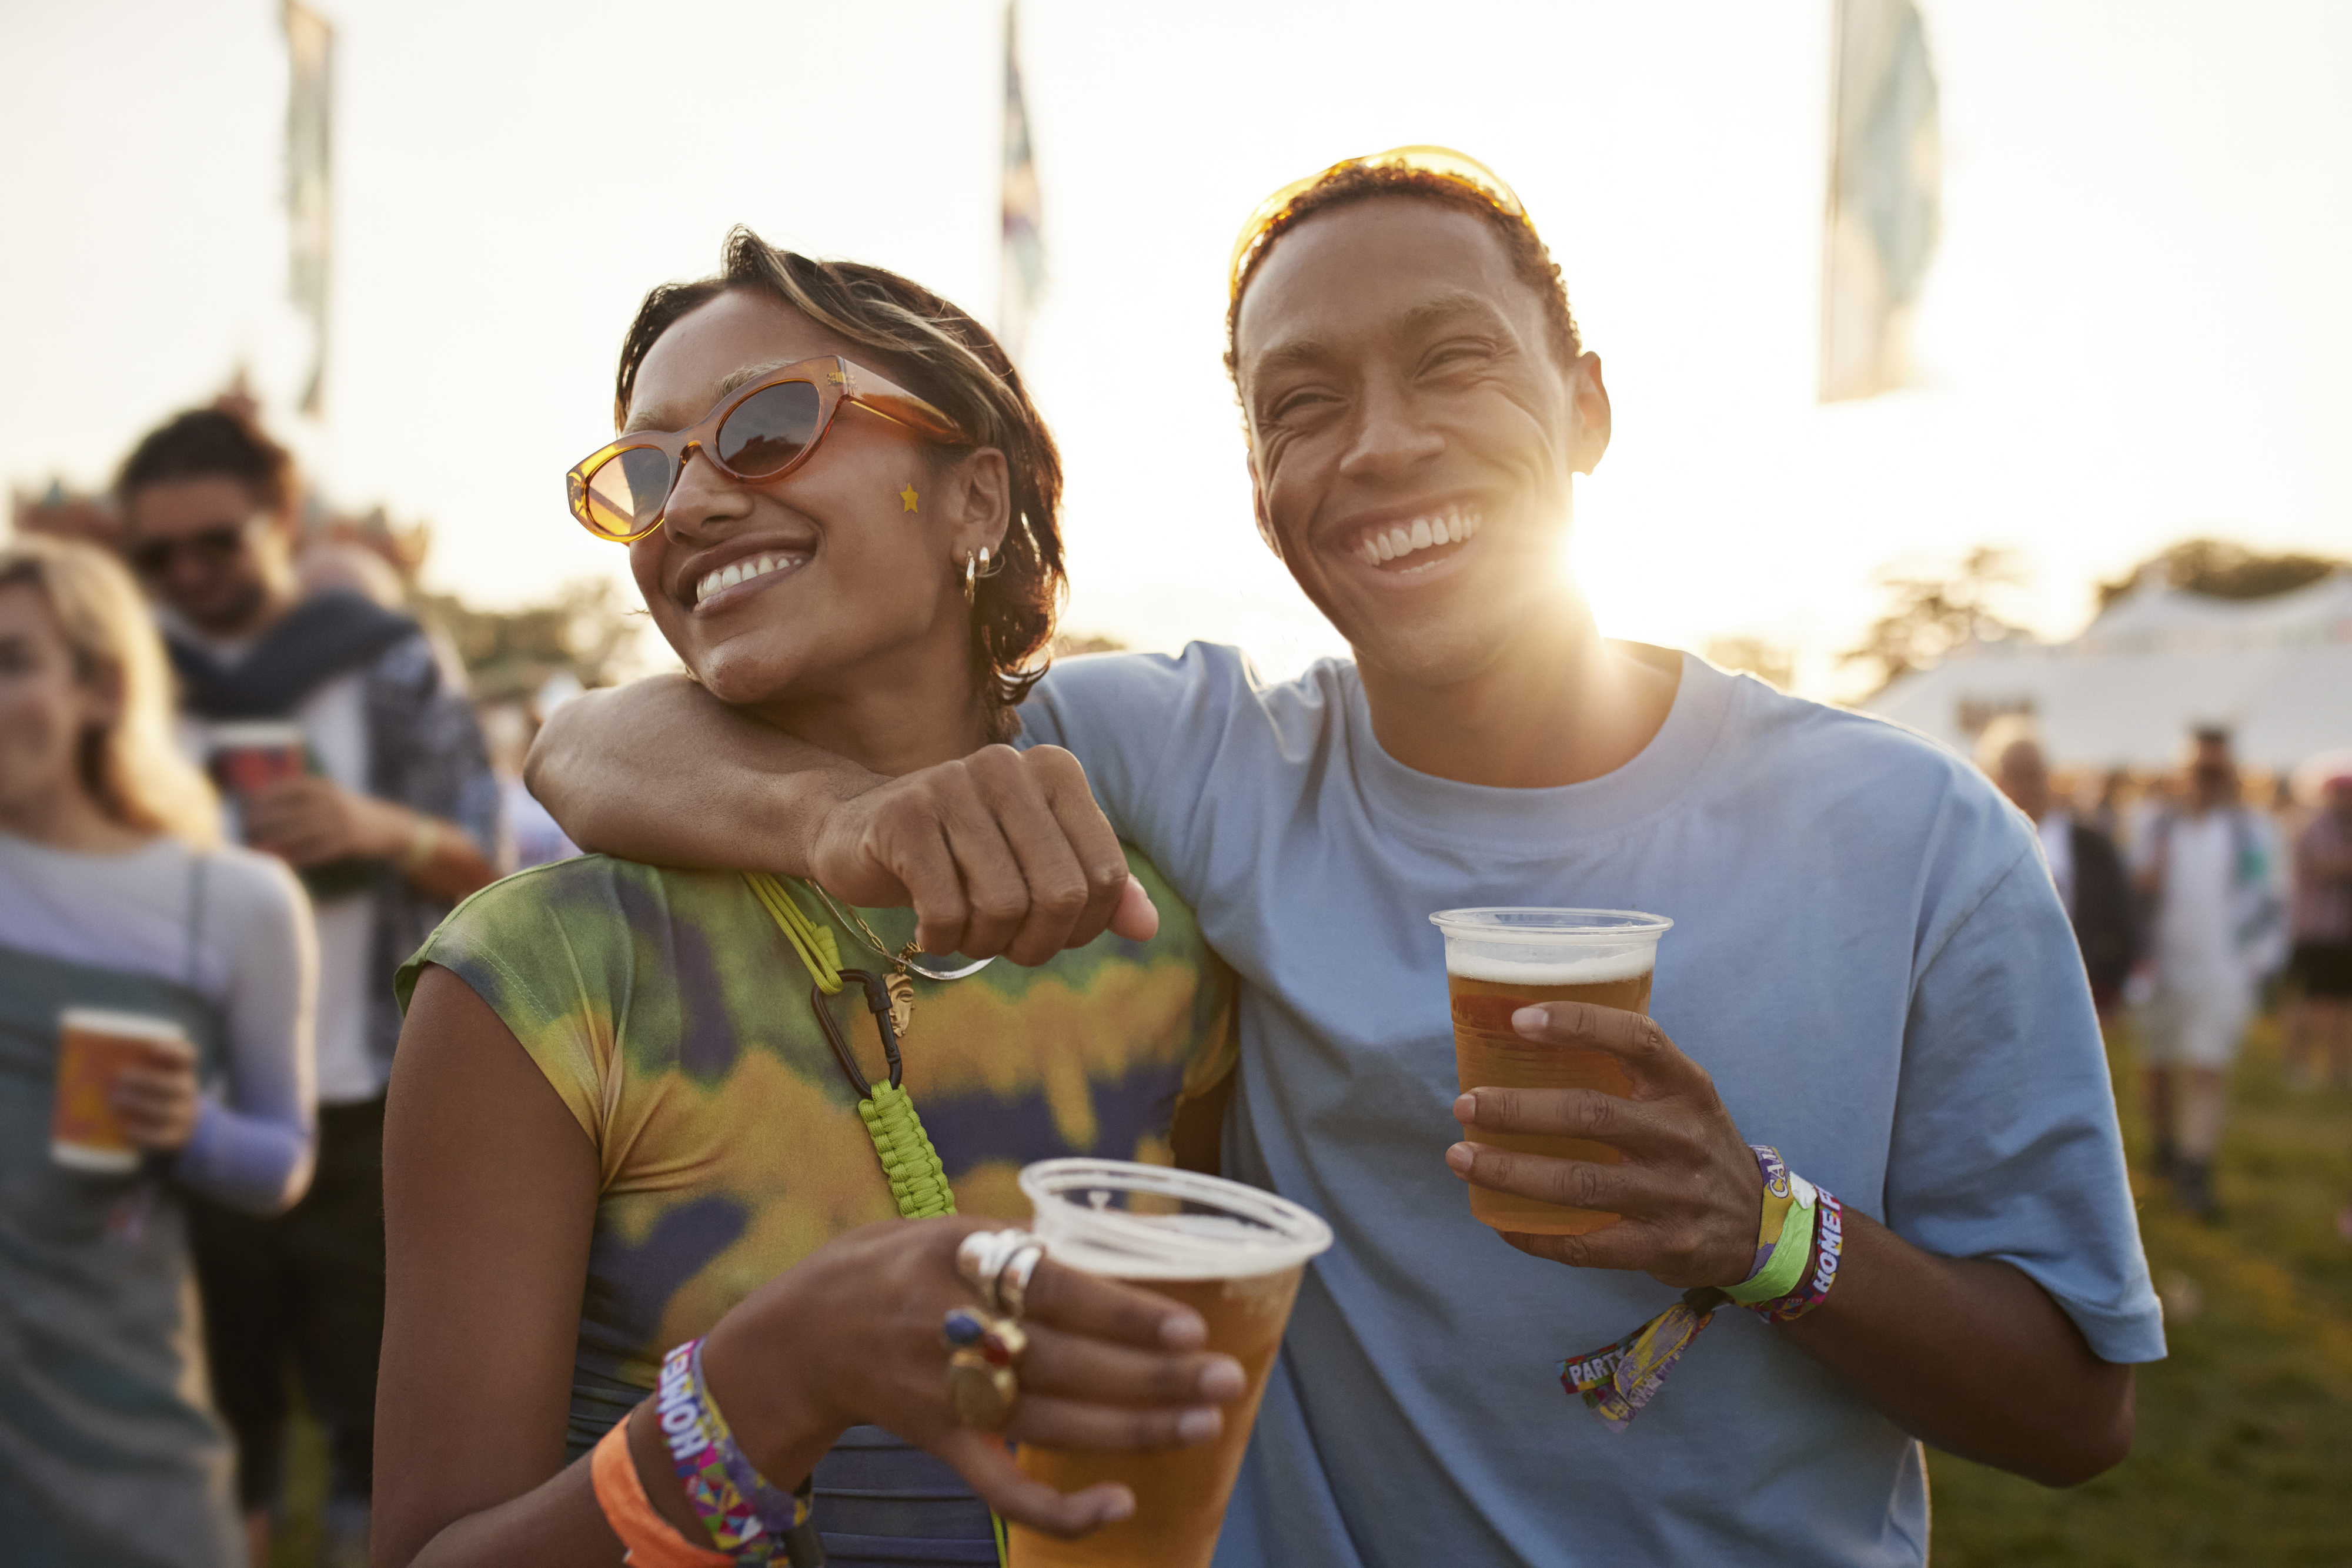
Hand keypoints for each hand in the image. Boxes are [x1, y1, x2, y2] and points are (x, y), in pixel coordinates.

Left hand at [111, 1049, 199, 1152]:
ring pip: (168, 1111)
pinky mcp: (175, 1138)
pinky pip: (162, 1137)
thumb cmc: (154, 1096)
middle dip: (148, 1081)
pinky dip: (144, 1133)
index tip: (153, 1047)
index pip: (188, 1057)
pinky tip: (126, 1128)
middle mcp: (187, 1093)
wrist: (179, 1127)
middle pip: (175, 1085)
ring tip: (116, 1101)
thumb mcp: (154, 1080)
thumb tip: (89, 1067)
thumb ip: (134, 1070)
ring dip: (141, 1104)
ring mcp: (184, 1116)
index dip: (173, 1051)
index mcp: (182, 1073)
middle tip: (120, 1078)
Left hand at [243, 775, 411, 865]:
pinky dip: (299, 856)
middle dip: (266, 819)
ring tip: (258, 846)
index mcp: (324, 787)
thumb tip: (263, 803)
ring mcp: (340, 821)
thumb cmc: (349, 812)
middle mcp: (332, 801)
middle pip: (291, 811)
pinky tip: (284, 861)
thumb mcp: (330, 796)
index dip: (266, 796)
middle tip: (246, 827)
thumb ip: (303, 797)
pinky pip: (317, 850)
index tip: (247, 805)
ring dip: (277, 840)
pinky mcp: (348, 841)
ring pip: (301, 832)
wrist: (389, 827)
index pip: (288, 788)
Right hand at [701, 1217, 1245, 1538]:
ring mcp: (945, 1395)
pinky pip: (1004, 1487)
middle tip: (1226, 1378)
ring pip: (1053, 1422)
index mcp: (956, 1259)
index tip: (1187, 1323)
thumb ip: (1018, 1246)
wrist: (800, 1333)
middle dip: (1153, 1376)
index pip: (1052, 1289)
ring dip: (1135, 1429)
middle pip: (1066, 1362)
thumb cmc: (890, 1266)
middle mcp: (951, 1329)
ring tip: (1206, 1423)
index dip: (1120, 1311)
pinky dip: (1060, 1508)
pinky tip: (1119, 1503)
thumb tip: (1110, 1250)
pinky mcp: (941, 1445)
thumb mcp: (943, 1228)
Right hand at [808, 744, 1159, 964]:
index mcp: (1056, 771)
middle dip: (1036, 943)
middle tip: (1004, 946)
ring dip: (984, 943)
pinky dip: (940, 939)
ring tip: (964, 932)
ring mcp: (951, 785)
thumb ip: (1097, 892)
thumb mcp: (1037, 867)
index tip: (1047, 931)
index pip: (1105, 876)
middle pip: (1060, 895)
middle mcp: (1008, 767)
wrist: (857, 832)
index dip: (1083, 928)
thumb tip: (1147, 929)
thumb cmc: (961, 855)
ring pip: (1003, 905)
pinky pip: (945, 910)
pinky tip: (927, 929)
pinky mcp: (902, 817)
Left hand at [1446, 1001, 1761, 1288]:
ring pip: (1580, 1183)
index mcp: (1686, 1086)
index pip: (1636, 1039)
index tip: (1520, 1019)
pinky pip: (1588, 1246)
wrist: (1760, 1228)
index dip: (1577, 1023)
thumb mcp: (1684, 1096)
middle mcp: (1682, 1136)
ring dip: (1511, 1172)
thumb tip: (1530, 1035)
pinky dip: (1538, 1236)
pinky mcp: (1662, 1246)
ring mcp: (1673, 1194)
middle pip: (1591, 1114)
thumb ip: (1629, 1068)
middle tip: (1466, 1105)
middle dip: (1518, 1110)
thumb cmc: (1697, 1145)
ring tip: (1462, 1158)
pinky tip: (1500, 1222)